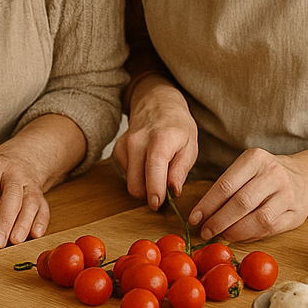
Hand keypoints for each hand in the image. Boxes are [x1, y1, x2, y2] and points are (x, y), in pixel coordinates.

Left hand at [0, 152, 51, 247]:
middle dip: (5, 221)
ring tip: (14, 242)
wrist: (19, 161)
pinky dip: (41, 222)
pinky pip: (43, 208)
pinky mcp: (41, 196)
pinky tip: (35, 235)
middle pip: (12, 197)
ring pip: (30, 203)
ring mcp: (29, 184)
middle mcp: (13, 174)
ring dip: (23, 224)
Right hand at [115, 74, 196, 209]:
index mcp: (160, 139)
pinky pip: (126, 173)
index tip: (157, 204)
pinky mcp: (118, 148)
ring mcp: (125, 144)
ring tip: (157, 176)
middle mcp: (138, 141)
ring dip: (143, 185)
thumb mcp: (190, 146)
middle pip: (135, 182)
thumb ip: (181, 170)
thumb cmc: (177, 126)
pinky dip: (136, 176)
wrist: (157, 103)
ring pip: (129, 181)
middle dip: (149, 194)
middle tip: (164, 193)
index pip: (153, 169)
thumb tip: (172, 191)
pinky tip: (147, 165)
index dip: (154, 191)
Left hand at [189, 140, 307, 242]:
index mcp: (255, 159)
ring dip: (235, 231)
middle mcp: (273, 174)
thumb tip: (203, 213)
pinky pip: (270, 229)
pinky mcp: (297, 214)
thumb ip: (229, 186)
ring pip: (257, 218)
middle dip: (218, 220)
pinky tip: (238, 237)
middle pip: (240, 203)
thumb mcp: (248, 168)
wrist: (307, 177)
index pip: (226, 184)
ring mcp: (288, 194)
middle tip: (204, 231)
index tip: (194, 218)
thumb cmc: (266, 175)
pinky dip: (251, 235)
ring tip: (220, 235)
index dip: (208, 204)